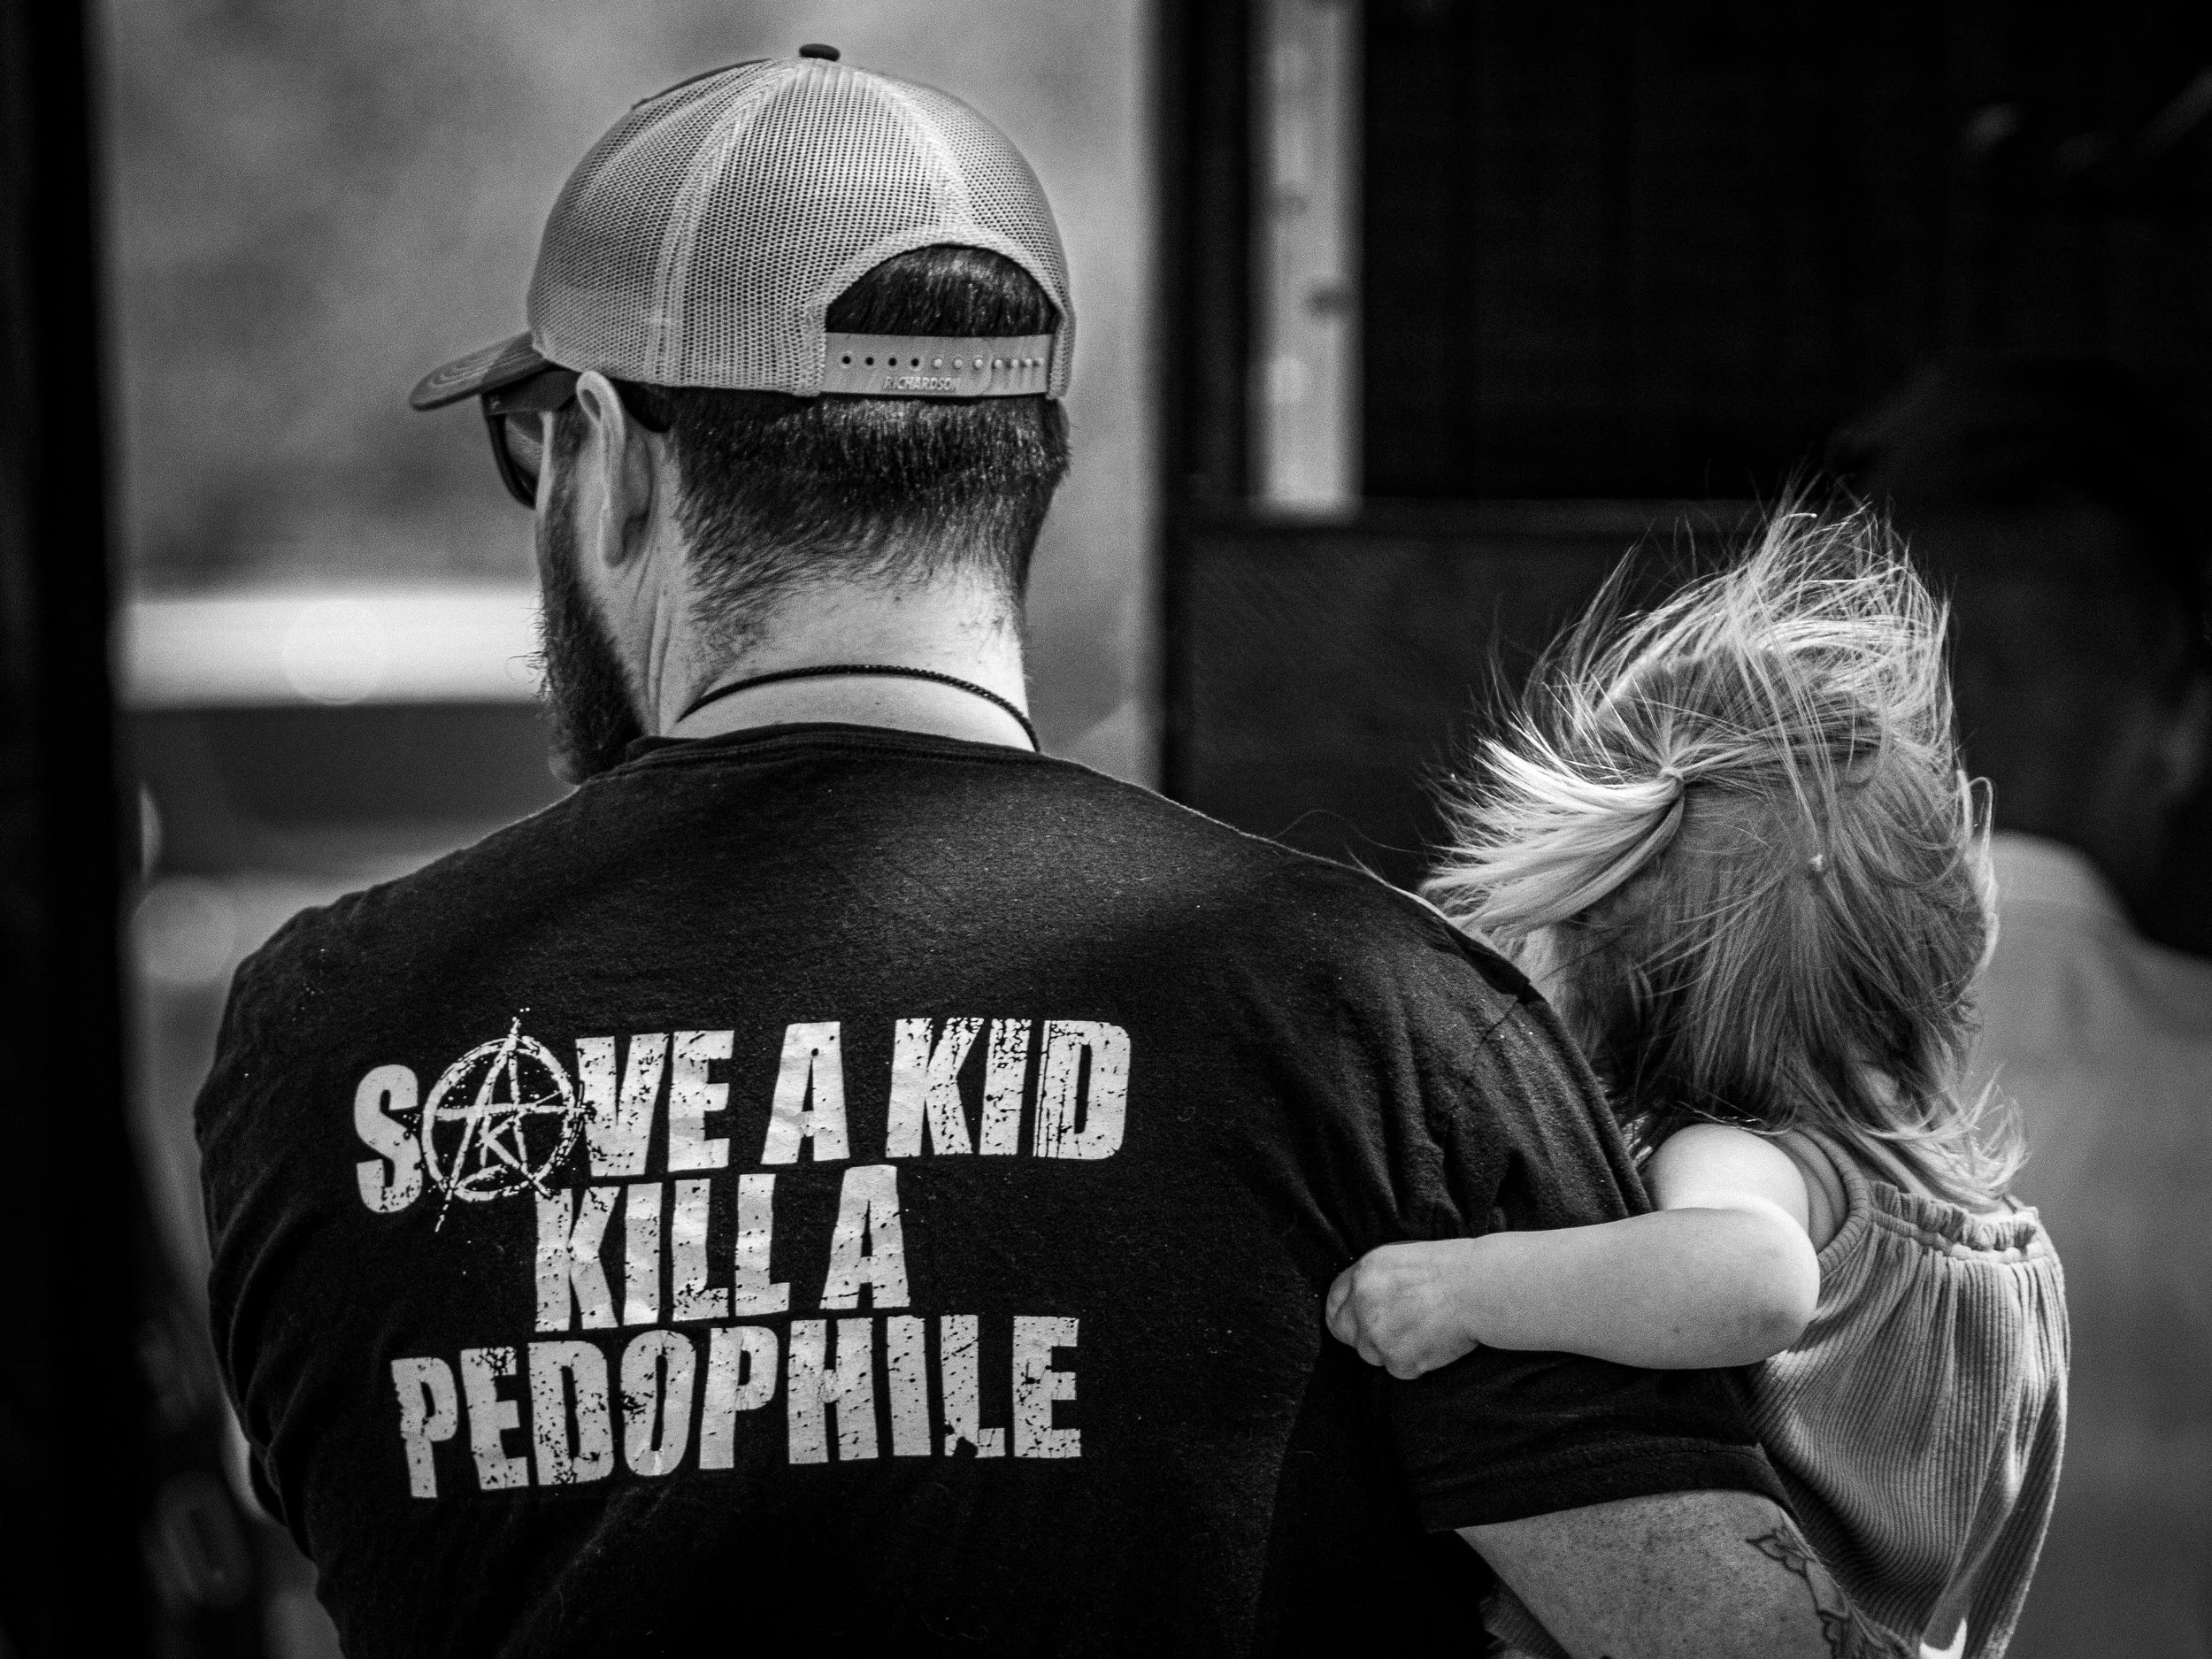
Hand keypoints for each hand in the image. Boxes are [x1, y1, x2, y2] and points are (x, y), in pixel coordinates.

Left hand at [1324, 1238, 1484, 1378]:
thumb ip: (1373, 1280)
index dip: (1344, 1313)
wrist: (1479, 1288)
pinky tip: (1433, 1342)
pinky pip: (1398, 1369)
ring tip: (1422, 1331)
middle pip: (1344, 1332)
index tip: (1354, 1321)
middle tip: (1391, 1333)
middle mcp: (1362, 1303)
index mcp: (1363, 1273)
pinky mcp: (1397, 1360)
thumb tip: (1360, 1301)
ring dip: (1391, 1350)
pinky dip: (1414, 1363)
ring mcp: (1377, 1334)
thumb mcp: (1399, 1259)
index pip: (1333, 1301)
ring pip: (1371, 1354)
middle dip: (1362, 1335)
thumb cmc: (1451, 1269)